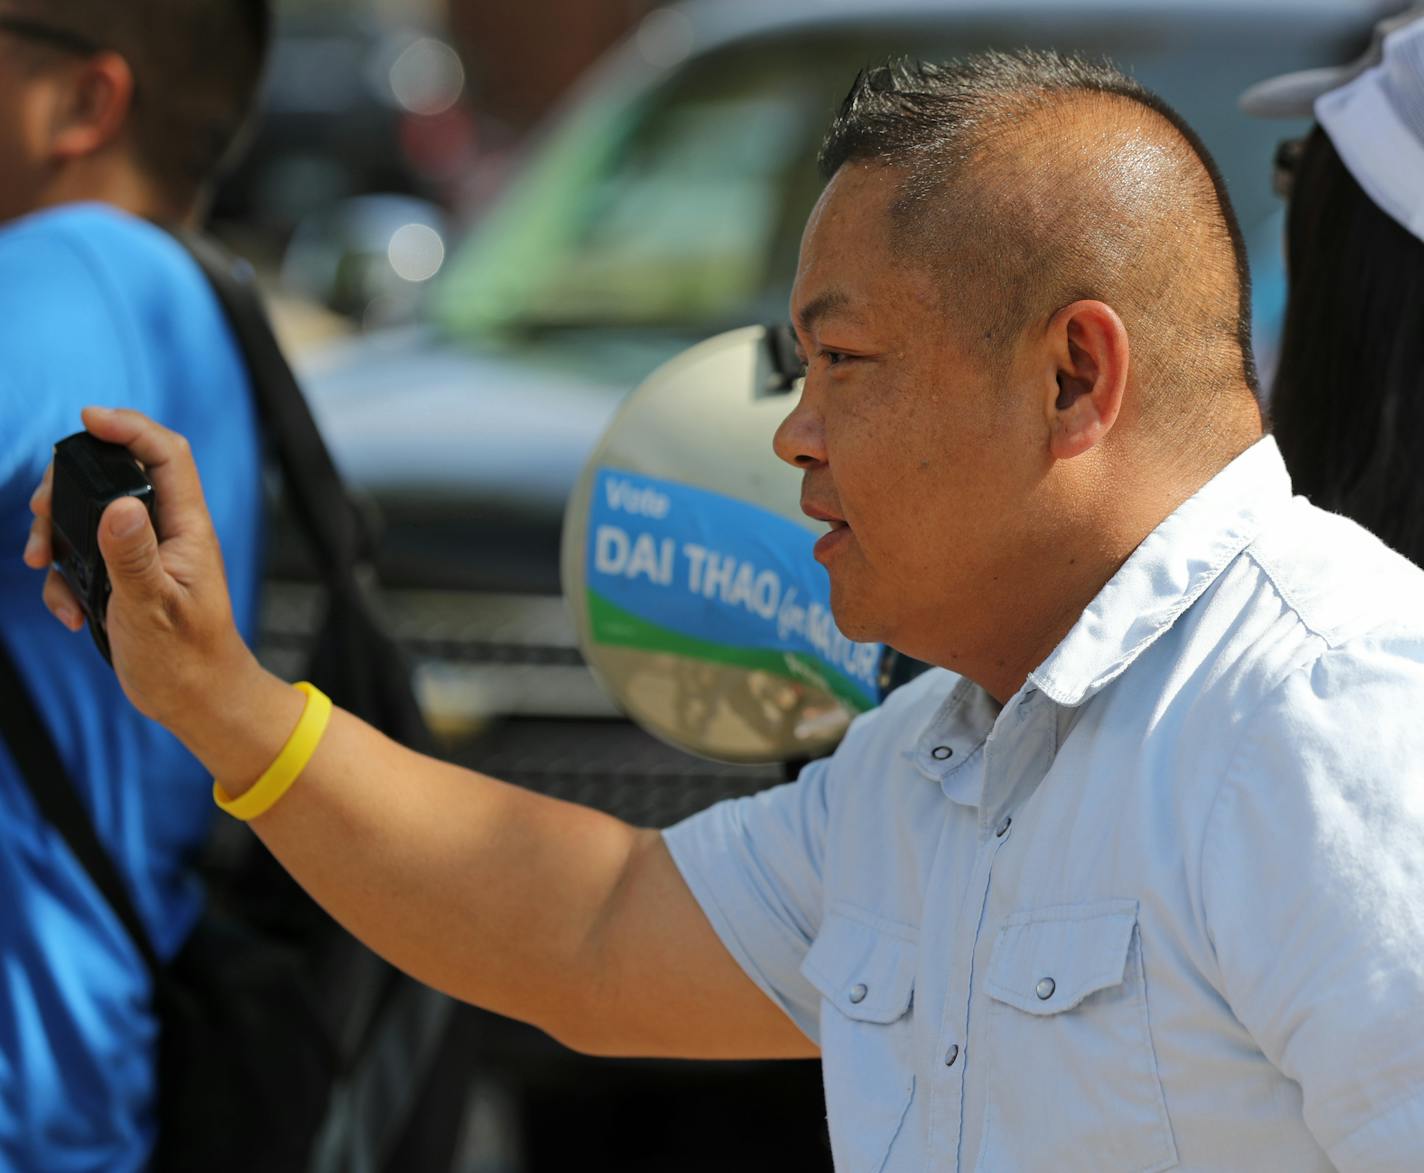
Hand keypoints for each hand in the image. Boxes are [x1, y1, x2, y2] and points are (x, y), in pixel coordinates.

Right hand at [25, 407, 260, 731]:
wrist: (196, 703)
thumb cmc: (187, 659)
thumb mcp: (152, 607)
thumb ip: (133, 556)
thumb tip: (117, 506)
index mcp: (188, 529)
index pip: (166, 455)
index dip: (130, 427)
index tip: (87, 417)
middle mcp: (169, 534)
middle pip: (118, 477)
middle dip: (71, 486)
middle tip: (40, 514)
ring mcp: (147, 555)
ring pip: (93, 518)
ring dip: (58, 536)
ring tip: (39, 564)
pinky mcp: (127, 580)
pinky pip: (86, 560)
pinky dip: (66, 581)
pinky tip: (69, 614)